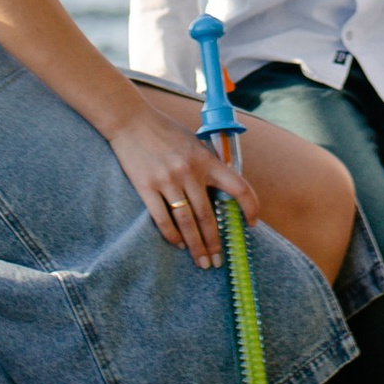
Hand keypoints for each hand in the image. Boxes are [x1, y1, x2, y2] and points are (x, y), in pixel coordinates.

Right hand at [108, 104, 254, 269]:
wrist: (131, 121)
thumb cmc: (166, 132)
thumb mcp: (195, 143)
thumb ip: (209, 164)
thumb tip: (224, 191)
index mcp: (206, 159)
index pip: (237, 186)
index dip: (249, 206)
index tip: (251, 224)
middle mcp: (190, 171)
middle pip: (208, 215)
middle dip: (215, 242)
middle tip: (218, 262)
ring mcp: (168, 180)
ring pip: (187, 222)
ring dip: (196, 246)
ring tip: (201, 262)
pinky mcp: (146, 187)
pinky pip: (162, 218)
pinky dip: (172, 235)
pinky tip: (178, 245)